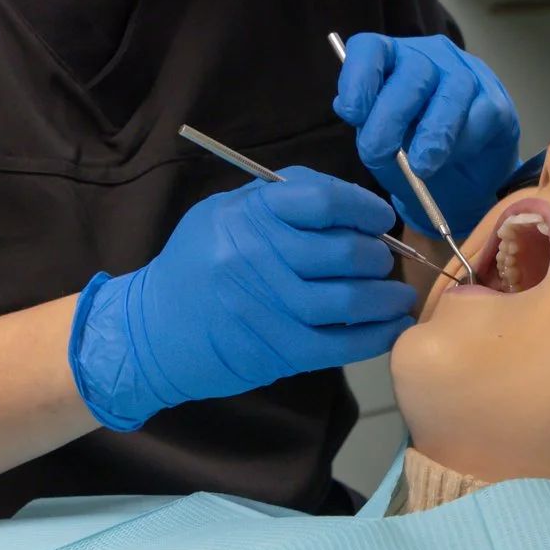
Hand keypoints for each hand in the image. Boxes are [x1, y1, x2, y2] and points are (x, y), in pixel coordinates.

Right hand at [71, 167, 416, 429]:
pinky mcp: (275, 350)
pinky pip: (340, 343)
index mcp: (246, 215)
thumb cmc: (196, 264)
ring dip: (385, 298)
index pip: (323, 201)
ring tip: (397, 295)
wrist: (152, 330)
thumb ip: (282, 199)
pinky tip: (392, 328)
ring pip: (348, 300)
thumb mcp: (226, 213)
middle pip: (343, 252)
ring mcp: (266, 307)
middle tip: (386, 260)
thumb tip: (351, 203)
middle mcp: (255, 258)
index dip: (364, 209)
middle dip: (378, 256)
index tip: (380, 219)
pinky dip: (375, 336)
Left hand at [332, 33, 519, 237]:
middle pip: (413, 70)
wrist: (458, 187)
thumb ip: (367, 128)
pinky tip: (454, 157)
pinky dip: (464, 140)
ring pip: (453, 88)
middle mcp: (428, 57)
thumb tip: (348, 107)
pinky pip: (482, 113)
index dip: (358, 78)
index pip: (370, 49)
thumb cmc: (411, 157)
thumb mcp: (381, 148)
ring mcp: (466, 73)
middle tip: (378, 152)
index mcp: (390, 62)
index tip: (352, 114)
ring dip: (433, 131)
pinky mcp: (496, 99)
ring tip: (420, 167)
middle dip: (391, 115)